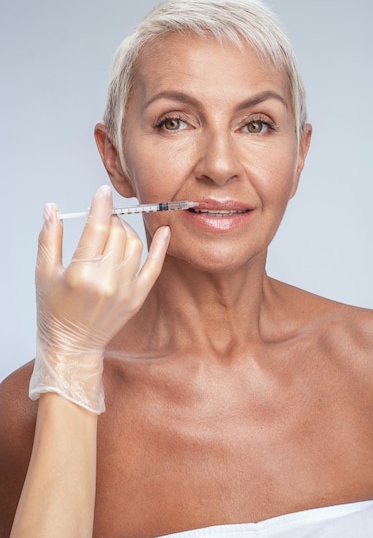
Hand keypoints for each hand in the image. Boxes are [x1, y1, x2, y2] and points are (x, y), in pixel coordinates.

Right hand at [29, 185, 169, 412]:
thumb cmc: (54, 310)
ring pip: (135, 245)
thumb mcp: (44, 273)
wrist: (72, 345)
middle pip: (117, 234)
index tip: (102, 192)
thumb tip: (52, 209)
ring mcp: (125, 290)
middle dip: (110, 219)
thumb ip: (50, 238)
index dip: (101, 205)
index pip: (96, 228)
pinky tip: (165, 231)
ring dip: (126, 230)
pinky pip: (155, 267)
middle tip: (102, 220)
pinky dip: (161, 247)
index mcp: (80, 273)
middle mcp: (106, 281)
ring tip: (115, 231)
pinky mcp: (138, 297)